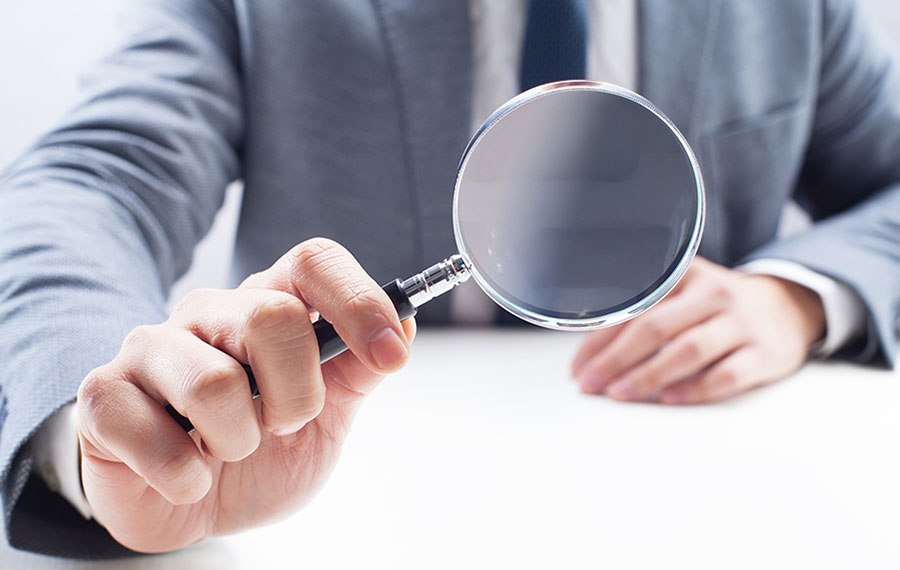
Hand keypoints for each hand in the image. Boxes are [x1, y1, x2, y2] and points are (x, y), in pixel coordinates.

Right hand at [76, 238, 414, 552]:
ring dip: (240, 441)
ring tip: (229, 450)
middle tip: (281, 425)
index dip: (359, 301)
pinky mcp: (103, 396)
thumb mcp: (325, 417)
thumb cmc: (260, 454)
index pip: (313, 262)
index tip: (390, 355)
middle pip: (272, 316)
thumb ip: (357, 370)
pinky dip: (186, 476)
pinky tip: (187, 475)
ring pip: (215, 383)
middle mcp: (208, 314)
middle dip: (297, 396)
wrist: (192, 508)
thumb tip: (402, 324)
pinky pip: (153, 435)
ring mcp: (150, 349)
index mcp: (267, 306)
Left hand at [571, 257, 825, 403]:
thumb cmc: (716, 307)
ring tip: (618, 394)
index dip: (600, 339)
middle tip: (589, 384)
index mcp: (684, 275)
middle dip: (615, 358)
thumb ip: (644, 310)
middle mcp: (713, 294)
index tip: (577, 367)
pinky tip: (667, 399)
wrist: (788, 308)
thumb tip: (590, 353)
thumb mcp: (683, 291)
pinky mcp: (764, 354)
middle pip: (656, 327)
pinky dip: (694, 389)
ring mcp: (741, 323)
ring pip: (689, 349)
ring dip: (648, 375)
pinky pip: (726, 374)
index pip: (633, 307)